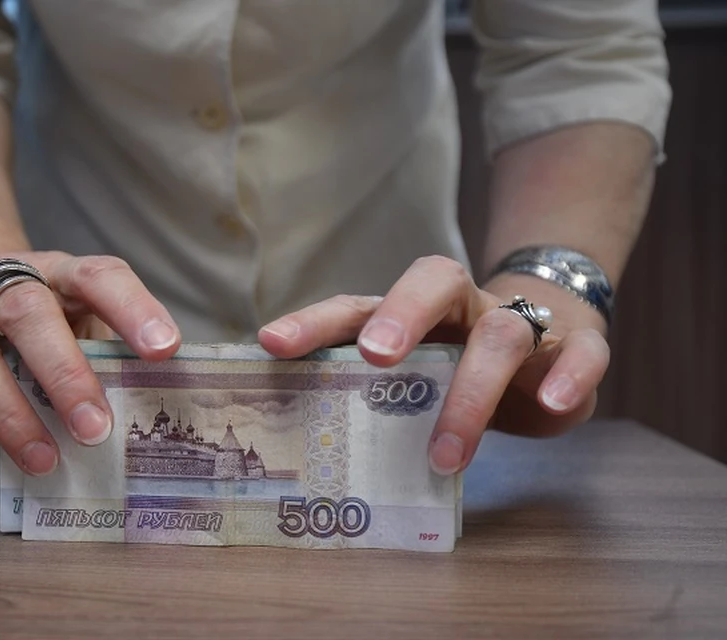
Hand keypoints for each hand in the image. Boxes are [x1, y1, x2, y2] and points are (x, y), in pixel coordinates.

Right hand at [0, 251, 180, 474]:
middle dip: (64, 375)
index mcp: (60, 272)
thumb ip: (111, 349)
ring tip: (45, 460)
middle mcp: (0, 280)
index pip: (99, 277)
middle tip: (97, 431)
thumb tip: (152, 405)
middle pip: (27, 315)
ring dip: (7, 412)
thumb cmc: (46, 311)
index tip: (165, 350)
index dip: (133, 310)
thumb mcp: (83, 314)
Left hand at [257, 256, 609, 474]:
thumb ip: (372, 398)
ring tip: (446, 453)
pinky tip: (548, 406)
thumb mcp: (417, 382)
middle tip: (376, 355)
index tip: (272, 343)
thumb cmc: (462, 368)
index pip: (357, 305)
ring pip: (501, 334)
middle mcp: (462, 308)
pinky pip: (580, 351)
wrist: (553, 342)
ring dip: (472, 392)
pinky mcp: (574, 346)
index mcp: (412, 313)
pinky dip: (567, 376)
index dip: (315, 322)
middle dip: (403, 313)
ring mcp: (522, 322)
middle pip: (434, 283)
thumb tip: (300, 439)